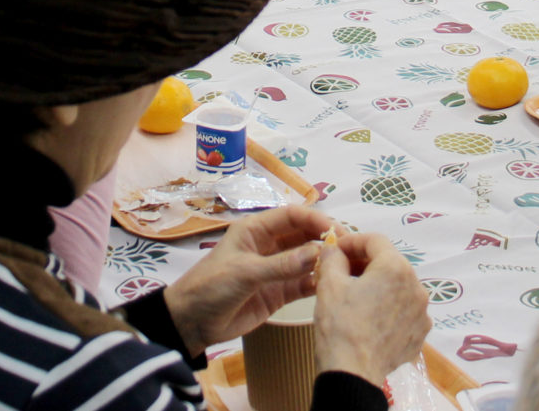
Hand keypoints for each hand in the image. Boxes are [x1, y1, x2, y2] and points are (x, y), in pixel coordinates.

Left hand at [161, 205, 331, 351]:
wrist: (191, 322)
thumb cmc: (211, 286)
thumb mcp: (244, 272)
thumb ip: (281, 265)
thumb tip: (317, 253)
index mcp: (256, 230)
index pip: (292, 216)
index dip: (315, 220)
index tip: (336, 231)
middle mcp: (268, 245)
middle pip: (303, 236)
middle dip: (324, 239)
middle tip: (347, 249)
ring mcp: (275, 270)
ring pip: (306, 259)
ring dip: (323, 261)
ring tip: (345, 267)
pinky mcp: (278, 293)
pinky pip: (302, 284)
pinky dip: (316, 283)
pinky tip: (330, 285)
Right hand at [314, 234, 428, 385]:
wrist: (353, 374)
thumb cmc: (340, 326)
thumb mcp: (329, 284)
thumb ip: (333, 257)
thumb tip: (334, 249)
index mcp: (396, 268)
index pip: (375, 240)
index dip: (352, 241)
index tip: (336, 250)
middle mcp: (417, 286)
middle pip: (390, 262)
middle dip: (365, 263)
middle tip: (342, 271)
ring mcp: (422, 312)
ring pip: (399, 287)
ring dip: (378, 285)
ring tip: (356, 296)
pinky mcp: (420, 333)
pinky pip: (404, 310)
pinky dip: (389, 307)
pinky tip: (370, 317)